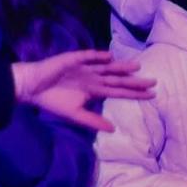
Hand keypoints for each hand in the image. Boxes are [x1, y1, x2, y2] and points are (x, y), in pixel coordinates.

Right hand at [10, 49, 153, 131]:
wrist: (32, 89)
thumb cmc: (53, 101)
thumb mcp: (75, 114)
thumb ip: (93, 120)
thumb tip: (113, 129)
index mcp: (94, 90)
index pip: (119, 91)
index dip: (134, 93)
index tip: (152, 95)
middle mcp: (93, 77)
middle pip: (118, 79)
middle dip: (134, 81)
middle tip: (154, 81)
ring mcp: (85, 68)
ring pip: (107, 67)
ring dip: (121, 67)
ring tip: (137, 67)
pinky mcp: (73, 60)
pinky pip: (88, 57)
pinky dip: (98, 57)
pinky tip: (109, 57)